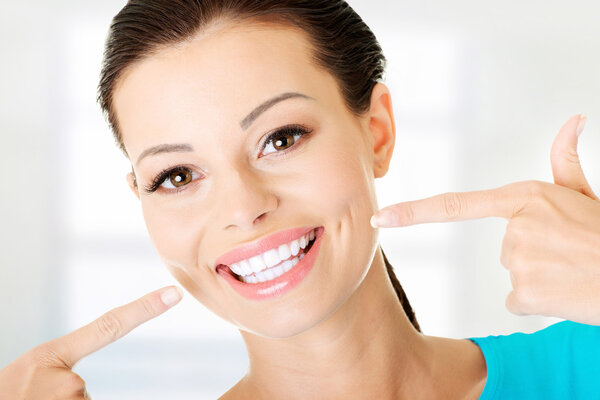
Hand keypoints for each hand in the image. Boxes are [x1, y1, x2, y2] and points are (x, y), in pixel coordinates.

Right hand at [0, 286, 182, 398]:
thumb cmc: (6, 396)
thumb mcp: (27, 377)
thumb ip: (58, 373)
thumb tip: (80, 387)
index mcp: (50, 356)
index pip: (108, 326)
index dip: (143, 310)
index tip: (174, 294)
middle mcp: (67, 379)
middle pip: (83, 390)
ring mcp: (71, 398)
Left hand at [371, 114, 599, 324]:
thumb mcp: (586, 194)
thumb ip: (566, 160)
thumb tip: (574, 119)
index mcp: (523, 199)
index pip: (454, 206)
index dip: (413, 212)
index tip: (381, 217)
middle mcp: (515, 228)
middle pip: (504, 247)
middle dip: (532, 253)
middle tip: (567, 253)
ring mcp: (518, 260)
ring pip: (512, 273)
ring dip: (538, 275)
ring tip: (570, 269)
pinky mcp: (524, 292)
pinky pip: (517, 300)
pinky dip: (537, 300)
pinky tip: (564, 291)